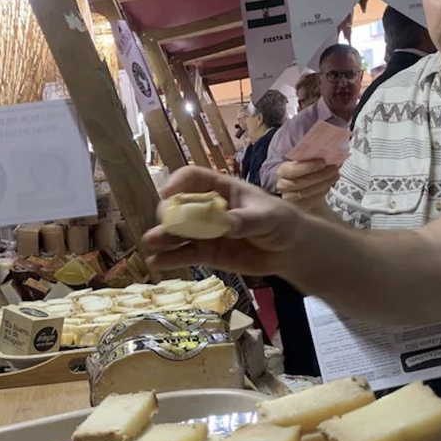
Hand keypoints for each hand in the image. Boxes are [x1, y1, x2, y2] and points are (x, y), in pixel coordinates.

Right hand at [143, 166, 303, 275]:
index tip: (168, 193)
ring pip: (178, 232)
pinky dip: (170, 259)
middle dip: (168, 213)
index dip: (178, 182)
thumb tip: (225, 224)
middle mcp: (206, 209)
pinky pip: (185, 255)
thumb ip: (245, 221)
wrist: (289, 250)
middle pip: (179, 206)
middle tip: (164, 223)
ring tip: (151, 242)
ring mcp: (204, 232)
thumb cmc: (279, 222)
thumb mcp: (266, 218)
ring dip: (162, 236)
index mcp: (221, 189)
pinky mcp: (206, 254)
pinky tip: (156, 262)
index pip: (193, 178)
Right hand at [276, 160, 340, 211]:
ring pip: (306, 192)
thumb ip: (314, 157)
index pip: (292, 169)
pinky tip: (328, 186)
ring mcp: (289, 197)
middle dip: (319, 175)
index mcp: (283, 170)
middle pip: (300, 182)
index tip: (323, 162)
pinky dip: (321, 193)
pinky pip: (310, 201)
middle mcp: (283, 184)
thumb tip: (329, 153)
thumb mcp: (308, 162)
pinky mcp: (297, 206)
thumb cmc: (307, 171)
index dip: (307, 166)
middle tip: (334, 169)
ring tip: (335, 176)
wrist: (308, 186)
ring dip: (323, 184)